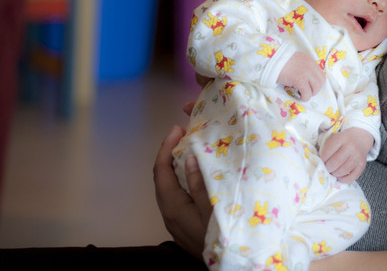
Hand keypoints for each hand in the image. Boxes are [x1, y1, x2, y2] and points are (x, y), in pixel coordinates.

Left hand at [153, 125, 210, 257]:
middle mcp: (168, 213)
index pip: (162, 170)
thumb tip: (188, 159)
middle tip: (184, 135)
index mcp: (173, 205)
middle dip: (169, 154)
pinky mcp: (182, 226)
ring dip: (175, 167)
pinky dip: (181, 180)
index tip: (177, 129)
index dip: (166, 147)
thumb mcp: (212, 209)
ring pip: (168, 188)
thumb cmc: (219, 237)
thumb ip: (199, 184)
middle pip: (162, 177)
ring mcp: (174, 221)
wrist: (225, 265)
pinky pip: (176, 196)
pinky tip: (194, 176)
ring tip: (189, 150)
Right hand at [278, 52, 324, 100]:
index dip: (317, 83)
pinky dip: (304, 97)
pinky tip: (299, 96)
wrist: (272, 60)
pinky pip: (307, 93)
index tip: (310, 86)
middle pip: (321, 82)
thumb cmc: (281, 62)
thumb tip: (307, 80)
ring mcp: (306, 73)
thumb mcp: (297, 61)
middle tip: (306, 91)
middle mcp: (311, 67)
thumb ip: (304, 68)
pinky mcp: (300, 80)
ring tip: (302, 94)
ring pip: (316, 89)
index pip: (321, 75)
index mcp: (310, 61)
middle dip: (315, 90)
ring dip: (310, 94)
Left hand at [320, 128, 373, 183]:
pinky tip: (340, 175)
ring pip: (342, 171)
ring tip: (333, 170)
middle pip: (334, 163)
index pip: (327, 152)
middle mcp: (351, 147)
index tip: (322, 161)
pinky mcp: (361, 166)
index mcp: (341, 138)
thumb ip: (326, 148)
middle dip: (327, 168)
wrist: (360, 139)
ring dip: (335, 173)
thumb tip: (319, 164)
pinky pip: (351, 177)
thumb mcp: (334, 138)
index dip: (322, 159)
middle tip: (326, 167)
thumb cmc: (343, 141)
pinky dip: (343, 179)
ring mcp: (357, 157)